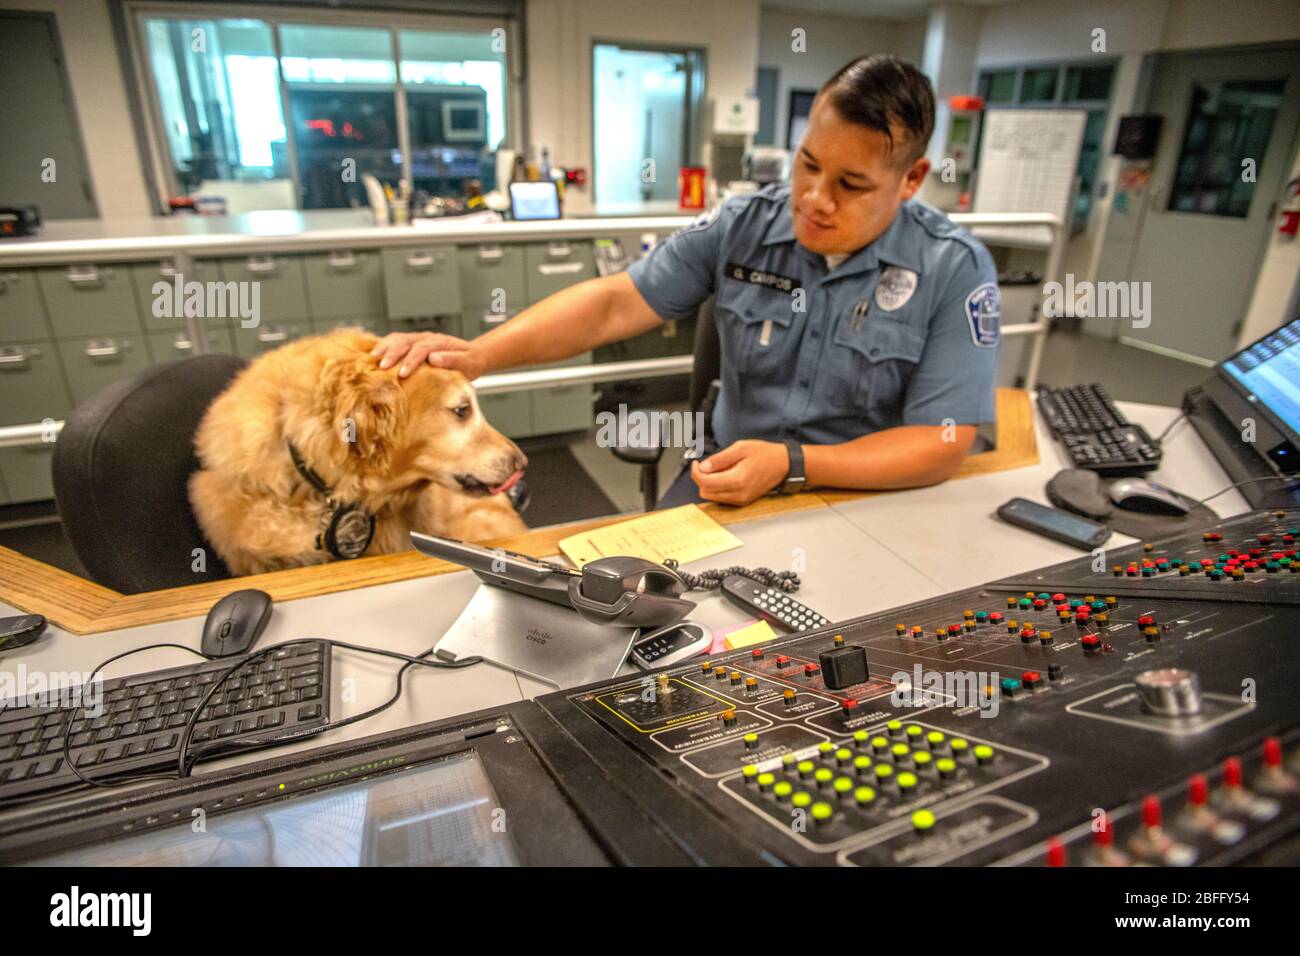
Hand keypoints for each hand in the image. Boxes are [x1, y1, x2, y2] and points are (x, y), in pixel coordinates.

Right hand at [370, 331, 485, 379]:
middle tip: (382, 366)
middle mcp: (427, 338)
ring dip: (384, 346)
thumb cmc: (470, 362)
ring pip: (398, 338)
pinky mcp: (412, 344)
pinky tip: (373, 353)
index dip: (411, 360)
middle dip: (393, 353)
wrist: (472, 356)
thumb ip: (453, 360)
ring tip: (372, 357)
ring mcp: (418, 339)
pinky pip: (395, 341)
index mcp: (440, 342)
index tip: (403, 373)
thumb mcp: (468, 363)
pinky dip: (384, 345)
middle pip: (406, 341)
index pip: (422, 348)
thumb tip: (434, 358)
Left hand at [689, 440, 789, 505]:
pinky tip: (727, 476)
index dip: (696, 472)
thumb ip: (720, 459)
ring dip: (710, 483)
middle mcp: (738, 494)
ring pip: (712, 497)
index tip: (696, 463)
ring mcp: (741, 500)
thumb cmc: (765, 454)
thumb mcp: (740, 448)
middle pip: (706, 492)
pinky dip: (719, 488)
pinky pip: (722, 498)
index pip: (705, 483)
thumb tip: (703, 467)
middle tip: (709, 465)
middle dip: (702, 478)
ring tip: (721, 469)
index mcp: (737, 480)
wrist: (783, 465)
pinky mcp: (742, 501)